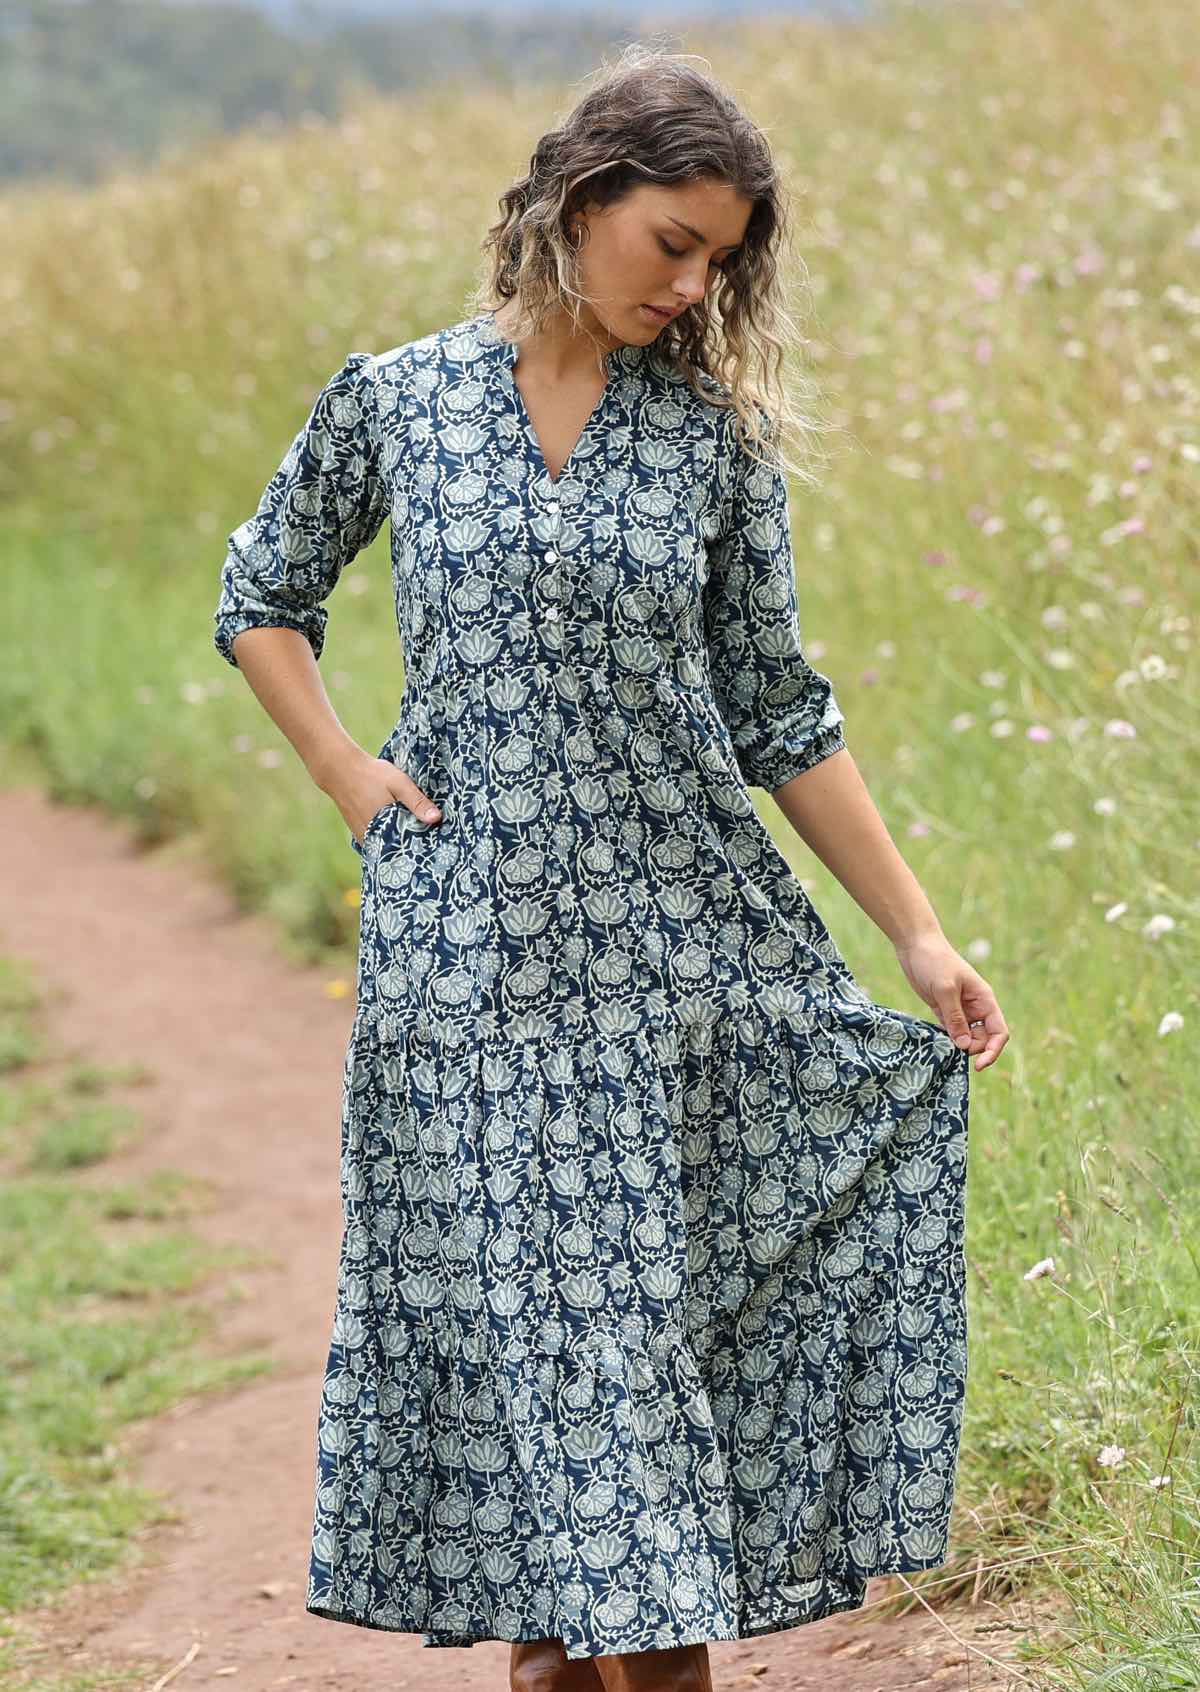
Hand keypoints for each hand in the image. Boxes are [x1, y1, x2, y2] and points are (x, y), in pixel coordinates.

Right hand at [329, 754, 443, 847]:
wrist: (341, 770)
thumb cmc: (372, 775)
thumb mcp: (399, 784)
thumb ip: (417, 801)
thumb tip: (436, 819)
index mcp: (387, 826)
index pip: (410, 847)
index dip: (423, 847)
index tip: (436, 848)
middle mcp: (374, 837)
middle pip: (398, 850)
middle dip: (412, 849)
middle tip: (428, 848)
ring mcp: (364, 837)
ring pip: (387, 849)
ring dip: (399, 846)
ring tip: (415, 842)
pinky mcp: (359, 834)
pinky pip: (376, 845)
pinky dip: (387, 842)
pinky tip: (397, 835)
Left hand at [893, 932, 1008, 1071]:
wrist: (916, 945)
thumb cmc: (934, 961)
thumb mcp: (945, 989)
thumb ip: (955, 1018)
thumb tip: (965, 1047)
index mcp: (984, 1000)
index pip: (999, 1032)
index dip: (993, 1050)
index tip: (977, 1064)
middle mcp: (975, 1007)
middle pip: (983, 1038)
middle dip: (973, 1050)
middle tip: (953, 1052)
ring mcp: (960, 1009)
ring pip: (967, 1037)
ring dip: (959, 1046)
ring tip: (944, 1048)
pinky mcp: (944, 1010)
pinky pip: (951, 1032)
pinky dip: (947, 1040)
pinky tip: (938, 1043)